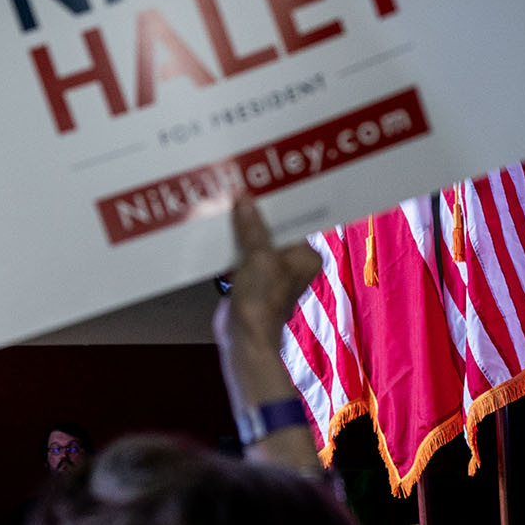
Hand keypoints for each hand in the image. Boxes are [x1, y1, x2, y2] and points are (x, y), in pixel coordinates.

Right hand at [227, 194, 320, 341]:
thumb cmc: (262, 302)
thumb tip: (245, 200)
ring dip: (240, 231)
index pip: (293, 222)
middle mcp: (291, 264)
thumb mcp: (258, 256)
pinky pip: (241, 255)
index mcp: (305, 256)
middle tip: (240, 194)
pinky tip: (218, 233)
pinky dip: (231, 245)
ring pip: (254, 242)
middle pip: (272, 230)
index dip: (277, 205)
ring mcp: (269, 272)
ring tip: (226, 209)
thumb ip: (252, 226)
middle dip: (255, 216)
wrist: (244, 336)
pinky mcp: (250, 280)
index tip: (262, 188)